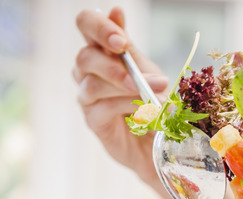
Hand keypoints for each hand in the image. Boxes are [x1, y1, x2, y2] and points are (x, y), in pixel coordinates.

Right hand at [73, 7, 168, 181]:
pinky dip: (124, 105)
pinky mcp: (93, 121)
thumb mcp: (147, 71)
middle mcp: (88, 72)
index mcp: (102, 51)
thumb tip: (115, 10)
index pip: (86, 25)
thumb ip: (130, 48)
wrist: (159, 142)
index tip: (122, 40)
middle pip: (83, 55)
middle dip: (111, 61)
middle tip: (134, 68)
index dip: (99, 27)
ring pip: (91, 84)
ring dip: (123, 85)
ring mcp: (88, 97)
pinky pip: (101, 107)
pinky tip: (143, 109)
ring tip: (150, 93)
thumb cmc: (151, 102)